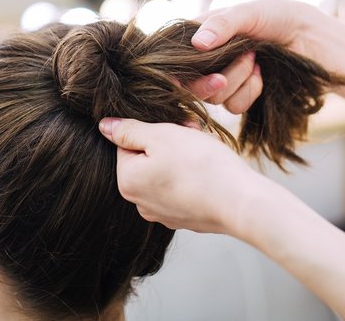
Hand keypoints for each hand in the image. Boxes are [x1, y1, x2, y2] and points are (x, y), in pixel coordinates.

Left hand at [99, 117, 272, 239]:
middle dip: (168, 143)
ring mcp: (164, 214)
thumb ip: (129, 130)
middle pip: (147, 159)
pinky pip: (182, 188)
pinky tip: (209, 171)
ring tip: (203, 151)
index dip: (153, 129)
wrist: (240, 202)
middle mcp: (140, 203)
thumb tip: (104, 126)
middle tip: (191, 135)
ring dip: (181, 157)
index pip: (128, 144)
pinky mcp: (185, 218)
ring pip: (166, 173)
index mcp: (127, 182)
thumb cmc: (200, 165)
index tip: (174, 128)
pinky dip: (192, 176)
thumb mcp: (161, 135)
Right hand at [188, 0, 319, 112]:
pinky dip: (249, 92)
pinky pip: (234, 106)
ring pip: (213, 97)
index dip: (175, 70)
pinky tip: (262, 75)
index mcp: (202, 35)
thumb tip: (197, 43)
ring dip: (237, 81)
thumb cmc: (280, 17)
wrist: (314, 40)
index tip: (182, 77)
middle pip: (190, 84)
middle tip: (229, 70)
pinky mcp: (242, 95)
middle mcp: (208, 60)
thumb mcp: (251, 12)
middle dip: (210, 80)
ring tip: (256, 61)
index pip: (175, 57)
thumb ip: (223, 24)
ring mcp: (225, 78)